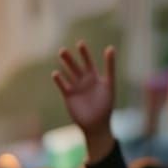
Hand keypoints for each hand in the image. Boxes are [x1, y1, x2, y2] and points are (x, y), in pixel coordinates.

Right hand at [51, 43, 115, 161]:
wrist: (97, 125)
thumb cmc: (106, 106)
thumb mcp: (109, 85)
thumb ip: (110, 67)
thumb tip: (111, 47)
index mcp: (95, 78)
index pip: (89, 63)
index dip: (85, 54)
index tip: (80, 43)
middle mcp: (84, 81)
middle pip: (76, 67)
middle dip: (70, 59)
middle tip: (62, 50)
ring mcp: (76, 88)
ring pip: (68, 74)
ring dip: (64, 65)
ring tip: (59, 56)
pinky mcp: (69, 96)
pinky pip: (63, 85)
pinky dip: (59, 80)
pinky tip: (55, 73)